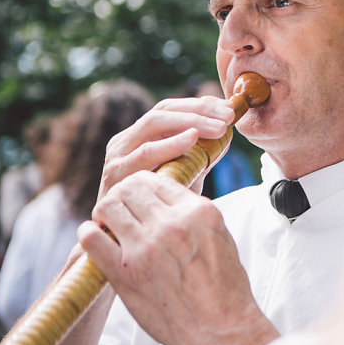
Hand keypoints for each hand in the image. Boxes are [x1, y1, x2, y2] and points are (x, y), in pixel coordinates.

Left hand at [80, 170, 278, 344]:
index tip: (142, 195)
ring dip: (106, 211)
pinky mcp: (124, 274)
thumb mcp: (221, 236)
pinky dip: (89, 232)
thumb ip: (194, 214)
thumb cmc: (225, 287)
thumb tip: (167, 199)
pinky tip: (96, 236)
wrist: (221, 328)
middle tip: (123, 207)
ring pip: (108, 206)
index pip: (158, 180)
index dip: (146, 185)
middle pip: (130, 188)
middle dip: (124, 193)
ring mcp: (145, 249)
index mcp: (199, 213)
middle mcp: (171, 226)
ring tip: (110, 222)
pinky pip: (91, 239)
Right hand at [98, 95, 235, 198]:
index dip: (200, 104)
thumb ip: (202, 154)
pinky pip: (145, 152)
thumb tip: (228, 132)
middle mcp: (126, 141)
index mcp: (140, 136)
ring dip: (191, 121)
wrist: (126, 240)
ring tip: (219, 127)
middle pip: (163, 110)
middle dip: (199, 109)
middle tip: (228, 115)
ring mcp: (118, 155)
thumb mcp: (185, 174)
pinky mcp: (115, 173)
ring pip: (153, 123)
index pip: (171, 108)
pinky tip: (193, 138)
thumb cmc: (158, 207)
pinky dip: (170, 143)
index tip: (228, 107)